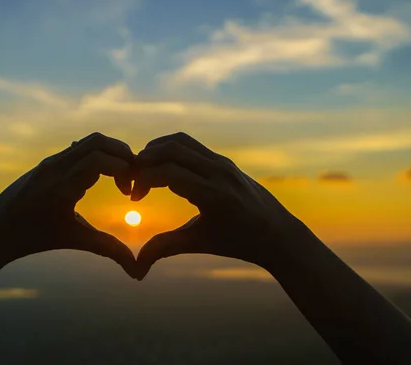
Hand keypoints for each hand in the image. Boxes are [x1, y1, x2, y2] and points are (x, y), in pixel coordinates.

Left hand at [0, 132, 137, 277]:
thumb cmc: (35, 238)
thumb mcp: (75, 241)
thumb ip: (108, 250)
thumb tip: (138, 273)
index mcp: (62, 187)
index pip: (100, 159)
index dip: (124, 170)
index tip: (129, 193)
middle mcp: (55, 168)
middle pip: (99, 142)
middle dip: (124, 155)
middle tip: (133, 178)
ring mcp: (50, 161)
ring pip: (89, 141)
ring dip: (111, 153)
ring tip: (121, 177)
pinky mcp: (48, 161)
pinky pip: (79, 147)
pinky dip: (98, 154)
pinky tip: (103, 177)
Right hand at [132, 132, 308, 278]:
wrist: (279, 234)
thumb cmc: (240, 243)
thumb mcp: (200, 243)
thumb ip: (166, 248)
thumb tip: (136, 268)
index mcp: (213, 194)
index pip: (167, 172)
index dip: (142, 180)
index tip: (133, 197)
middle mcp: (219, 172)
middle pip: (170, 149)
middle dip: (143, 160)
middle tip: (131, 180)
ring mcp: (223, 163)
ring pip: (180, 141)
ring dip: (155, 150)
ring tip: (142, 171)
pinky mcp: (223, 160)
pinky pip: (191, 145)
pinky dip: (170, 150)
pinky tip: (161, 169)